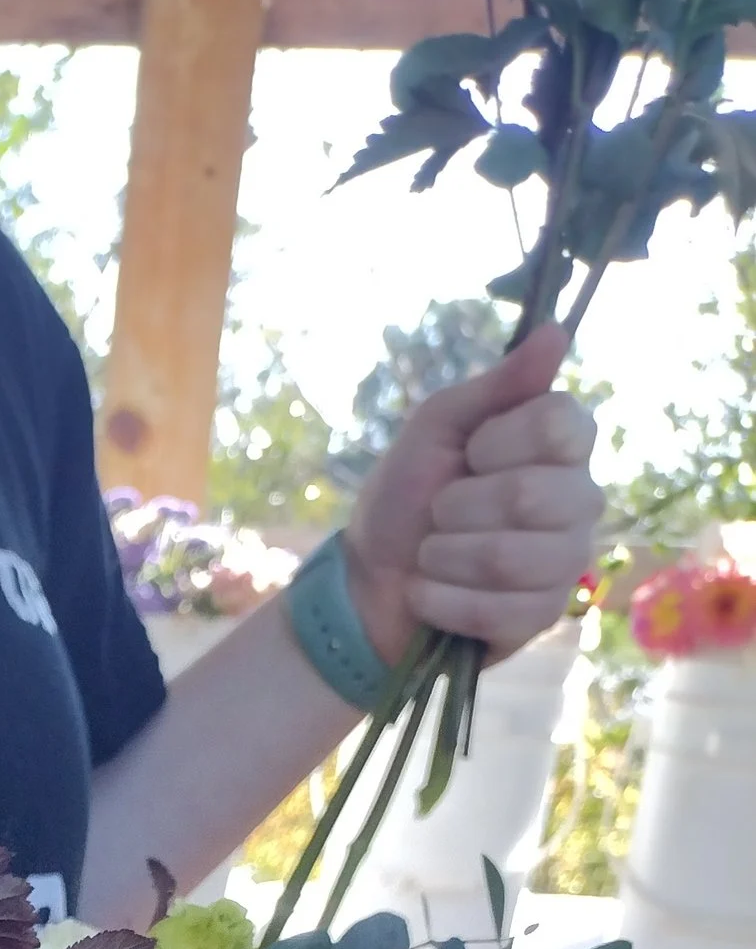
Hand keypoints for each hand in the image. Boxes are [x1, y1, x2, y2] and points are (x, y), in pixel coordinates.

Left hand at [341, 325, 602, 666]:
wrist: (368, 582)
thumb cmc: (405, 497)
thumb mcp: (436, 428)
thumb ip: (496, 385)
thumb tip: (556, 331)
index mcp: (561, 444)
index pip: (560, 424)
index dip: (499, 442)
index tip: (469, 454)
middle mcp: (579, 499)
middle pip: (531, 495)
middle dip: (458, 507)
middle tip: (439, 513)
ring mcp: (566, 562)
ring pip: (511, 558)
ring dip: (445, 557)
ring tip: (431, 555)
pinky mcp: (541, 617)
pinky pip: (498, 610)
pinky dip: (442, 601)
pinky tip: (428, 595)